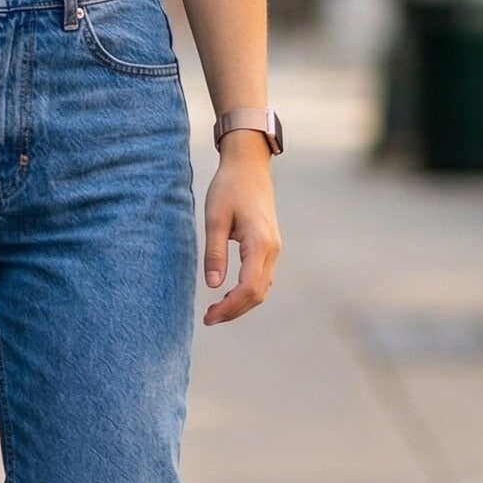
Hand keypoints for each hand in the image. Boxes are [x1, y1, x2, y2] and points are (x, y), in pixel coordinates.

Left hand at [201, 139, 280, 325]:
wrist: (249, 165)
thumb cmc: (229, 187)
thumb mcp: (215, 218)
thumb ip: (214, 252)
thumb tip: (213, 285)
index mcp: (259, 244)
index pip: (248, 289)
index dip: (230, 308)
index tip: (209, 317)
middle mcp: (272, 250)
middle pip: (258, 294)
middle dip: (235, 311)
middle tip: (209, 318)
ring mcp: (274, 248)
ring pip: (262, 287)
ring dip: (241, 303)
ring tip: (216, 310)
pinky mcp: (270, 245)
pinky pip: (262, 276)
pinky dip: (247, 291)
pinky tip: (230, 292)